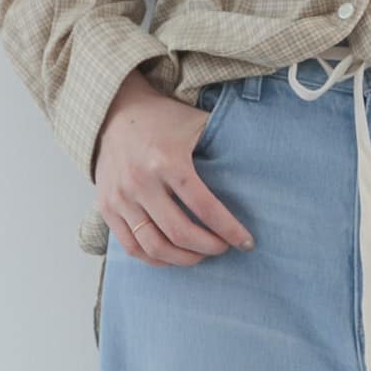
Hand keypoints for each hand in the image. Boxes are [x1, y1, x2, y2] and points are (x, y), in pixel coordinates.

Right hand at [93, 70, 254, 263]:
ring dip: (184, 259)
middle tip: (224, 248)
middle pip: (180, 233)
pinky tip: (175, 256)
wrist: (114, 112)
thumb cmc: (163, 120)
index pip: (204, 207)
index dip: (229, 230)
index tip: (246, 242)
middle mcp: (140, 182)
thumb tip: (263, 165)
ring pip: (155, 247)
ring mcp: (120, 197)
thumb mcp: (196, 123)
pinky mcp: (107, 208)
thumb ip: (224, 144)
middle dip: (209, 247)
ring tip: (201, 255)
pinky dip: (156, 259)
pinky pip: (132, 248)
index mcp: (166, 161)